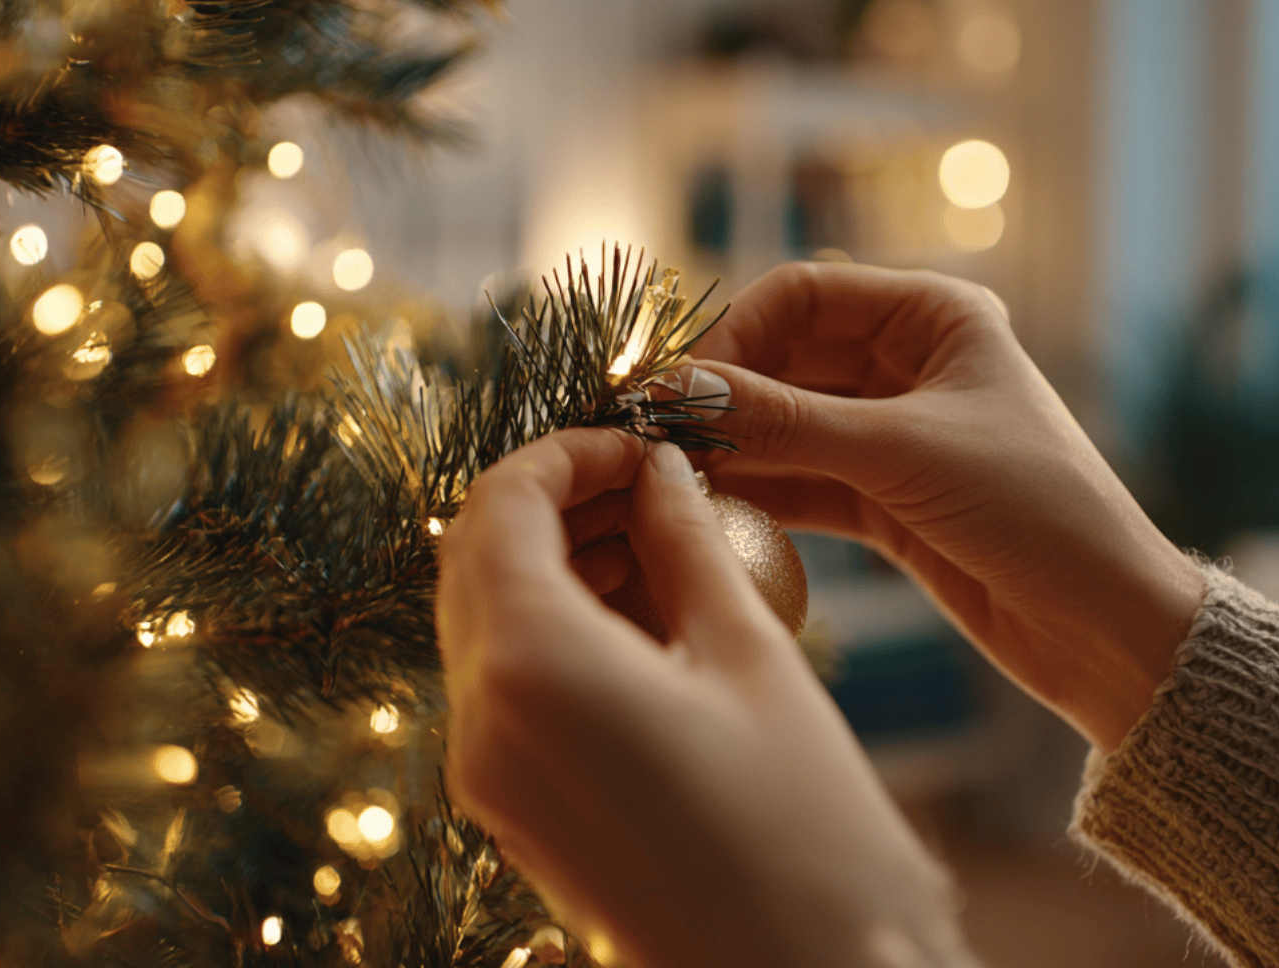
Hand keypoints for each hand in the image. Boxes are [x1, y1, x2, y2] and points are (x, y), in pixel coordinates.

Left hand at [437, 430, 974, 967]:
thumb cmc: (805, 835)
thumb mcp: (753, 663)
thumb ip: (691, 547)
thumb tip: (665, 473)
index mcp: (532, 668)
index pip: (498, 506)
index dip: (565, 452)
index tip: (640, 443)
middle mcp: (479, 721)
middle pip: (473, 559)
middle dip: (552, 502)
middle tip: (649, 482)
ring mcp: (485, 777)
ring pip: (484, 622)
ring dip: (553, 563)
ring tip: (659, 544)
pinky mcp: (510, 814)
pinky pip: (504, 687)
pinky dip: (554, 630)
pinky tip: (643, 620)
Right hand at [686, 263, 1202, 750]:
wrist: (1106, 625)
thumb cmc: (1035, 511)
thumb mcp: (901, 456)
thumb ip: (786, 423)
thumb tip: (679, 390)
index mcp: (935, 315)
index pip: (802, 294)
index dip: (734, 334)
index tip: (678, 388)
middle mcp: (909, 362)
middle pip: (784, 358)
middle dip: (724, 396)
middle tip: (657, 439)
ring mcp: (892, 432)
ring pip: (785, 425)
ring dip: (732, 449)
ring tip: (670, 480)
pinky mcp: (882, 498)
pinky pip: (799, 480)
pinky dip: (757, 492)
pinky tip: (709, 509)